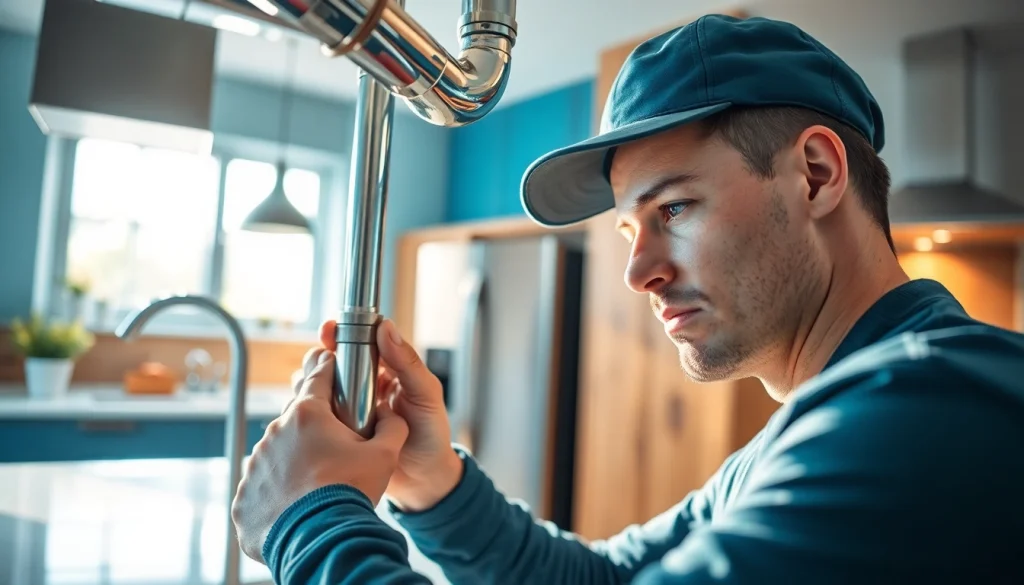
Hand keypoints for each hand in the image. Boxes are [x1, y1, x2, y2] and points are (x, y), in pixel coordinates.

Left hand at [231, 348, 408, 563]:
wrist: (321, 541)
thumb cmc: (350, 493)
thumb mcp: (384, 455)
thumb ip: (392, 426)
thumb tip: (391, 413)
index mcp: (307, 414)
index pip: (319, 376)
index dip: (330, 370)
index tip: (336, 369)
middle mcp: (275, 432)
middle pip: (298, 416)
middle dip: (315, 424)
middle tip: (336, 445)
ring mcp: (256, 463)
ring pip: (278, 449)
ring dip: (295, 457)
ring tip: (317, 481)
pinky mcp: (244, 493)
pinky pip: (263, 482)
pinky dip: (278, 488)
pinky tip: (297, 500)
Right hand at [320, 319, 463, 511]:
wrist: (424, 482)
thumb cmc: (432, 436)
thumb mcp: (426, 395)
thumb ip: (408, 363)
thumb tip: (386, 328)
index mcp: (388, 370)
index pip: (360, 343)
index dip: (341, 334)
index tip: (328, 330)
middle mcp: (365, 387)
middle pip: (332, 363)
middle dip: (319, 360)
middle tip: (316, 367)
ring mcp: (349, 410)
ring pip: (319, 387)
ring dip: (309, 385)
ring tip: (311, 395)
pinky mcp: (337, 432)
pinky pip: (316, 416)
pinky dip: (307, 412)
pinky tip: (305, 416)